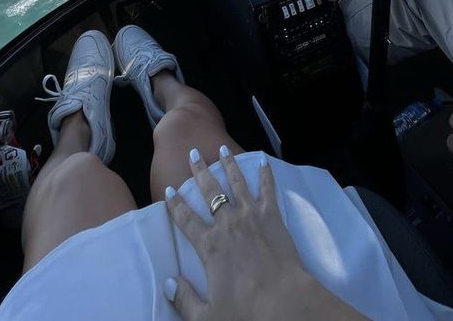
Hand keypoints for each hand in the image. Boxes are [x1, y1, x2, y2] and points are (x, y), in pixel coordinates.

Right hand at [165, 147, 367, 320]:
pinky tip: (263, 161)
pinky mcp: (273, 216)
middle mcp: (228, 225)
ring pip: (237, 183)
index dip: (175, 204)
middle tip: (194, 153)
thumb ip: (184, 300)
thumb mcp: (207, 316)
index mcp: (209, 247)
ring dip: (228, 164)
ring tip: (222, 148)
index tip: (169, 190)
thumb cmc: (246, 311)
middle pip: (210, 192)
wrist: (284, 301)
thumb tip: (168, 283)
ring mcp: (252, 216)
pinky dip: (265, 174)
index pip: (186, 220)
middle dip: (200, 171)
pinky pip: (268, 189)